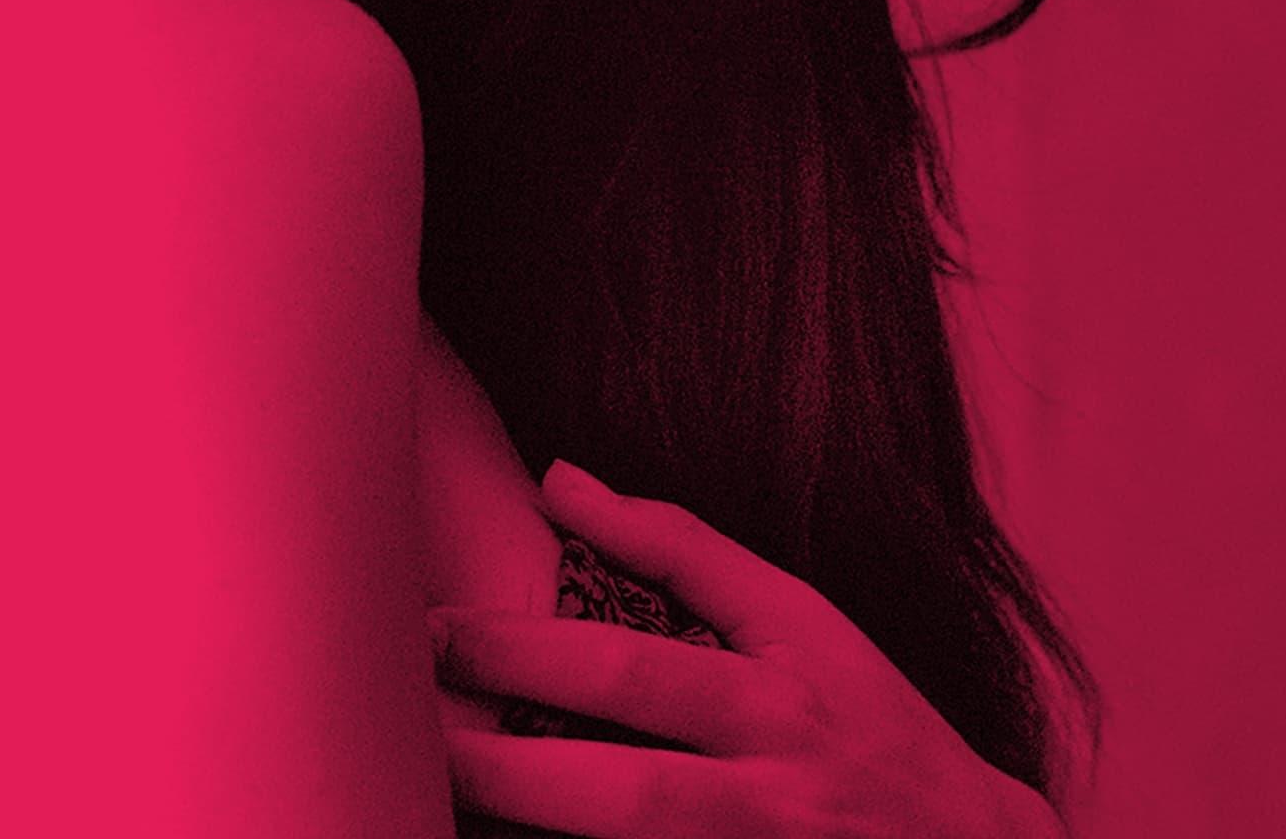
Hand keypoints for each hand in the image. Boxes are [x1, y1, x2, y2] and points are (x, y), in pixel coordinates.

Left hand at [428, 460, 1063, 838]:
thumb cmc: (875, 730)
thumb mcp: (805, 624)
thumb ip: (683, 552)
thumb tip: (557, 480)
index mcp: (781, 697)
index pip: (641, 667)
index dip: (528, 650)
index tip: (435, 633)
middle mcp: (776, 789)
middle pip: (630, 789)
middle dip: (509, 766)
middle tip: (410, 739)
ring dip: (536, 823)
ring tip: (439, 795)